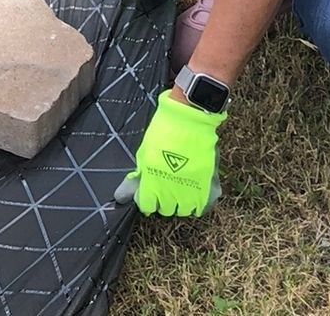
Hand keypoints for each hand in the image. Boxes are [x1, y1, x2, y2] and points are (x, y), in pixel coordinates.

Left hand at [114, 91, 224, 216]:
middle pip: (165, 210)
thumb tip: (120, 198)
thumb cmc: (163, 132)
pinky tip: (194, 192)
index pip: (146, 205)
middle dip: (163, 200)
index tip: (148, 192)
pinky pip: (202, 207)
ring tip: (180, 187)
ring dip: (180, 202)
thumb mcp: (144, 153)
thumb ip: (135, 179)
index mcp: (152, 182)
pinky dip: (198, 203)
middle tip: (166, 185)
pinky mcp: (208, 188)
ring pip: (183, 211)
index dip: (146, 199)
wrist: (189, 118)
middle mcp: (171, 191)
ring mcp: (191, 191)